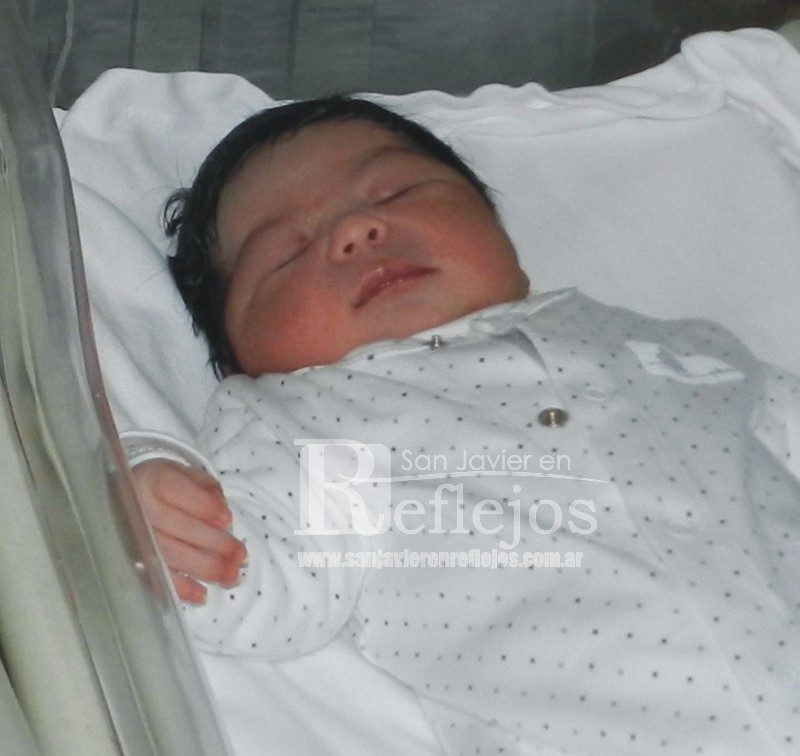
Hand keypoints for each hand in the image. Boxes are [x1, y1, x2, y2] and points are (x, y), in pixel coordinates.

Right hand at [132, 459, 246, 603]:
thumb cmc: (170, 488)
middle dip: (213, 543)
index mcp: (154, 479)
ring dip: (204, 568)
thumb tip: (221, 508)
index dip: (202, 507)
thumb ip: (206, 487)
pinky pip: (155, 577)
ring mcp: (134, 536)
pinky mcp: (134, 561)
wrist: (134, 499)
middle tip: (241, 555)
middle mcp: (139, 507)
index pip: (176, 491)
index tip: (227, 519)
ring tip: (232, 576)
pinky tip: (202, 595)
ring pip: (169, 554)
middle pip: (176, 527)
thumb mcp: (188, 476)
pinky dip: (179, 588)